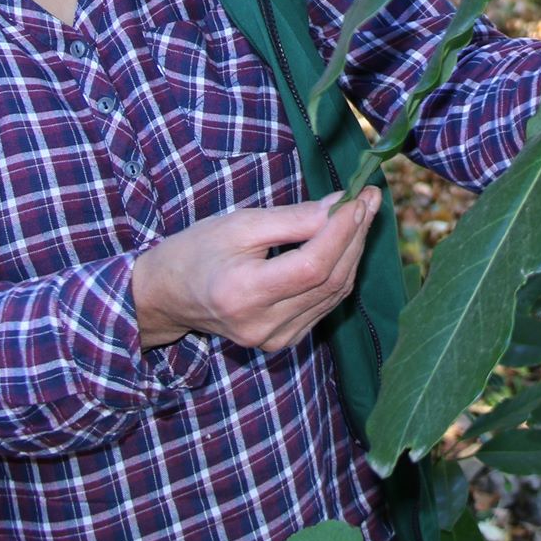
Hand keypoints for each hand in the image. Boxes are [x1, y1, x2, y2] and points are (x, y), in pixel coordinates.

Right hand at [131, 188, 379, 350]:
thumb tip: (342, 205)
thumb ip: (293, 218)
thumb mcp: (240, 224)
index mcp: (243, 293)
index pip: (312, 266)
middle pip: (329, 281)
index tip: (360, 198)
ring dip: (353, 252)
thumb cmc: (198, 251)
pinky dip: (339, 273)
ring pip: (333, 294)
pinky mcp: (283, 342)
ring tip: (362, 215)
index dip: (342, 232)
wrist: (170, 296)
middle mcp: (262, 325)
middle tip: (370, 199)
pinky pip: (324, 305)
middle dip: (355, 236)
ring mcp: (274, 340)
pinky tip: (345, 244)